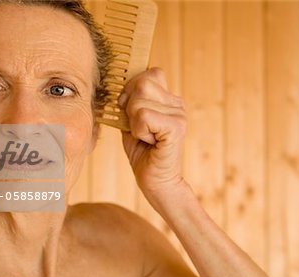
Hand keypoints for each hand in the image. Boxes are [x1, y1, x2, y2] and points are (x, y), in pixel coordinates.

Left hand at [119, 68, 186, 208]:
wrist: (154, 180)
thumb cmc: (142, 152)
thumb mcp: (130, 121)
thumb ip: (129, 101)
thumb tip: (119, 85)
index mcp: (169, 99)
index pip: (150, 73)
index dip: (132, 90)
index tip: (131, 112)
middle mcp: (177, 104)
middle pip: (141, 84)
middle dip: (129, 107)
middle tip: (138, 128)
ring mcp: (179, 114)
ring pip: (139, 101)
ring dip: (133, 122)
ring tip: (145, 136)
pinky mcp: (176, 127)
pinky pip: (143, 116)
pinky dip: (138, 131)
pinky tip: (149, 142)